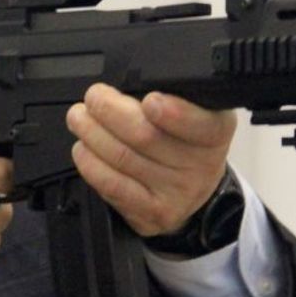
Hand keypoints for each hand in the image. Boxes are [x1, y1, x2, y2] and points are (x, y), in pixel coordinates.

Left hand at [65, 83, 235, 236]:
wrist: (191, 191)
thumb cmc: (186, 140)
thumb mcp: (196, 110)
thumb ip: (172, 94)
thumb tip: (126, 83)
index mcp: (216, 131)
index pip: (200, 125)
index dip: (174, 114)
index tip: (150, 100)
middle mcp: (201, 166)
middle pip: (147, 137)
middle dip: (109, 111)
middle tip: (94, 97)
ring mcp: (175, 193)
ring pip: (122, 158)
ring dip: (91, 133)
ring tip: (79, 117)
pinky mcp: (151, 213)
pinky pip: (112, 186)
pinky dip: (90, 163)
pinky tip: (83, 148)